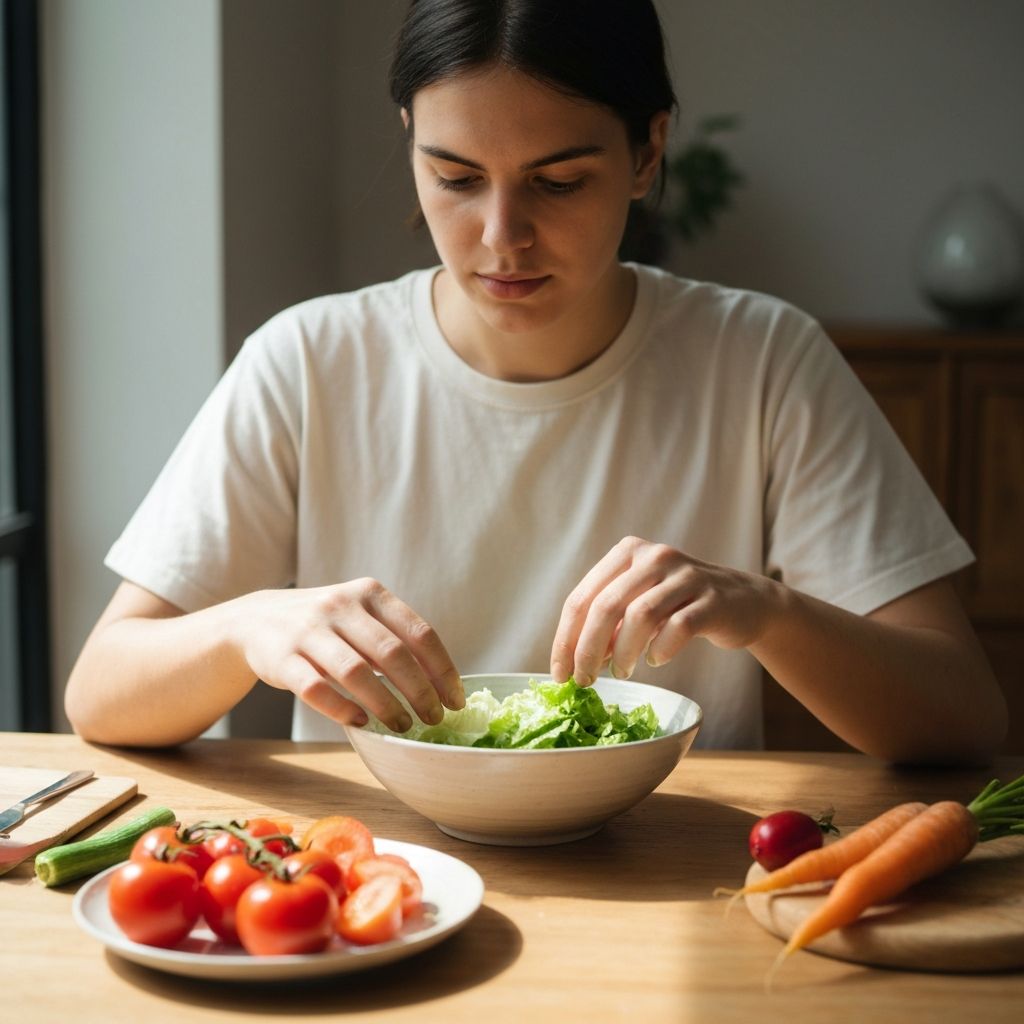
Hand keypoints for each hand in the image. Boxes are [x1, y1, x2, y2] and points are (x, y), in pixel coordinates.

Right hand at [232, 579, 463, 731]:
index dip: (442, 670)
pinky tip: (360, 723)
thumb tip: (441, 686)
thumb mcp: (361, 616)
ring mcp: (308, 630)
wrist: (256, 620)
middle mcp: (340, 606)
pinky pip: (316, 689)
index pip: (420, 633)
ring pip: (356, 672)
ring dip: (385, 705)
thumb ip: (395, 639)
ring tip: (401, 727)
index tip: (455, 700)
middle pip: (392, 654)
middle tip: (433, 719)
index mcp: (370, 593)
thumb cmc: (326, 625)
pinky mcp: (281, 658)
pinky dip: (342, 709)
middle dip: (419, 692)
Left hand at [550, 536, 779, 684]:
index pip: (582, 596)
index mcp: (627, 552)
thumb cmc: (679, 606)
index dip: (566, 638)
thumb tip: (572, 660)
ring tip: (621, 672)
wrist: (743, 602)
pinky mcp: (713, 599)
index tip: (559, 673)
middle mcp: (655, 556)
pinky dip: (661, 649)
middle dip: (587, 650)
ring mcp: (686, 575)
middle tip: (584, 681)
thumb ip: (607, 624)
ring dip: (623, 653)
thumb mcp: (638, 605)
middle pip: (606, 606)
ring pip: (640, 615)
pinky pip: (678, 627)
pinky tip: (656, 660)